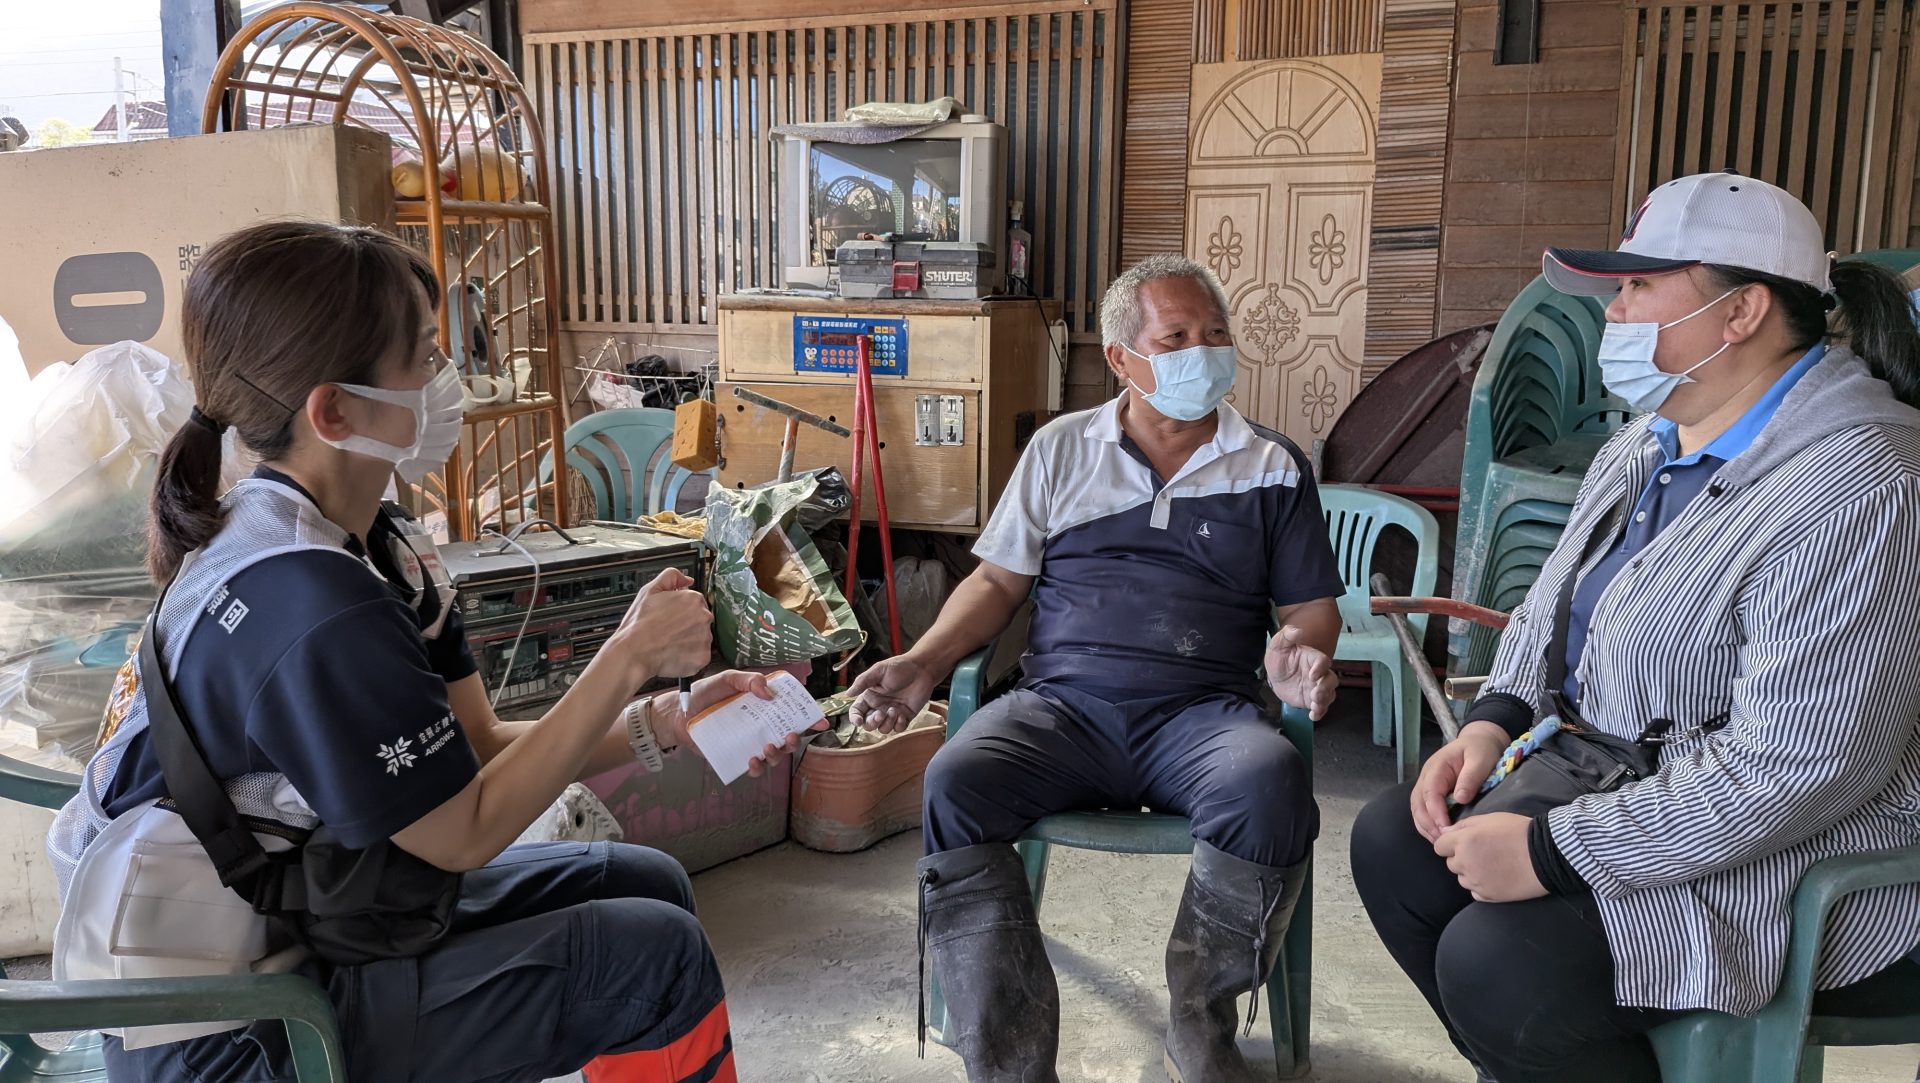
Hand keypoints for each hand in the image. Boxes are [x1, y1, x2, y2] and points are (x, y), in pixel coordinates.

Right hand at [613, 570, 710, 681]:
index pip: (695, 603)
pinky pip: (699, 656)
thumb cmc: (639, 623)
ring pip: (700, 638)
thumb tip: (687, 580)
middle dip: (687, 625)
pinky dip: (689, 657)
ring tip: (669, 643)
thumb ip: (671, 577)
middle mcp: (704, 617)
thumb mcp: (650, 590)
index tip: (670, 618)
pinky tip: (674, 653)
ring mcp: (705, 638)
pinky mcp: (702, 657)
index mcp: (694, 599)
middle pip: (700, 620)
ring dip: (689, 641)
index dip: (681, 611)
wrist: (634, 651)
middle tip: (668, 631)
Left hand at [651, 671, 826, 776]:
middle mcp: (760, 725)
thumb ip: (747, 681)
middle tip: (790, 736)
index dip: (808, 717)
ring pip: (773, 754)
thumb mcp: (726, 679)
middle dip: (795, 739)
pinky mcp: (736, 756)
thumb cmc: (703, 695)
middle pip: (787, 736)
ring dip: (777, 754)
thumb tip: (770, 694)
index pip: (790, 711)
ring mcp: (749, 741)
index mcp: (762, 705)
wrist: (678, 714)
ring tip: (767, 747)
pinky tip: (753, 761)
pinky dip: (757, 767)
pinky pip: (753, 766)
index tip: (820, 721)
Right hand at [846, 655, 937, 733]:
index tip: (858, 722)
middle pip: (869, 724)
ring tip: (894, 710)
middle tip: (880, 714)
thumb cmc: (900, 667)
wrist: (922, 668)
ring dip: (887, 723)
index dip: (855, 718)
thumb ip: (863, 682)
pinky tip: (902, 715)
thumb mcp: (878, 670)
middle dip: (872, 723)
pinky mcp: (905, 716)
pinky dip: (899, 725)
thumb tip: (848, 694)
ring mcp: (892, 713)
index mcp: (869, 696)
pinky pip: (898, 728)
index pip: (857, 711)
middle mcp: (879, 706)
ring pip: (883, 729)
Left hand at [1263, 625, 1335, 720]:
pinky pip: (1321, 707)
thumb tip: (1297, 630)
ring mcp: (1316, 687)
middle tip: (1315, 693)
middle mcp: (1318, 674)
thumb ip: (1286, 635)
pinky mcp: (1312, 700)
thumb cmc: (1279, 659)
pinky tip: (1313, 715)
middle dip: (1326, 687)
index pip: (1324, 661)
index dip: (1321, 668)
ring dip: (1324, 701)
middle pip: (1332, 680)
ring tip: (1315, 705)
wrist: (1274, 677)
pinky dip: (1320, 712)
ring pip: (1329, 694)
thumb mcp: (1278, 645)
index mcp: (1312, 659)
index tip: (1313, 675)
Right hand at [1410, 720, 1509, 842]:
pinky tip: (1438, 835)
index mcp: (1437, 767)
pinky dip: (1427, 824)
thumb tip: (1460, 798)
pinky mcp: (1432, 793)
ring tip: (1440, 842)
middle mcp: (1427, 777)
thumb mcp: (1480, 759)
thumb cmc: (1481, 749)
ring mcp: (1427, 785)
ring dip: (1425, 827)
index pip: (1430, 792)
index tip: (1447, 829)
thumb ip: (1471, 777)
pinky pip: (1423, 810)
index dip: (1435, 812)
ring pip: (1417, 809)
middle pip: (1418, 804)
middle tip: (1443, 840)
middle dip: (1428, 824)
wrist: (1480, 741)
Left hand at [1433, 812, 1544, 901]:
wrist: (1545, 855)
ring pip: (1462, 878)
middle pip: (1451, 863)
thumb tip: (1446, 833)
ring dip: (1470, 872)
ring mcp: (1476, 882)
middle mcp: (1465, 863)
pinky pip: (1475, 891)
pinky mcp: (1488, 896)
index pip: (1439, 846)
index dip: (1448, 843)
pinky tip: (1496, 876)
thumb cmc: (1518, 831)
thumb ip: (1464, 825)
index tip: (1461, 842)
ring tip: (1491, 864)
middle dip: (1461, 857)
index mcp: (1464, 842)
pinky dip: (1481, 885)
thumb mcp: (1490, 819)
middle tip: (1482, 852)